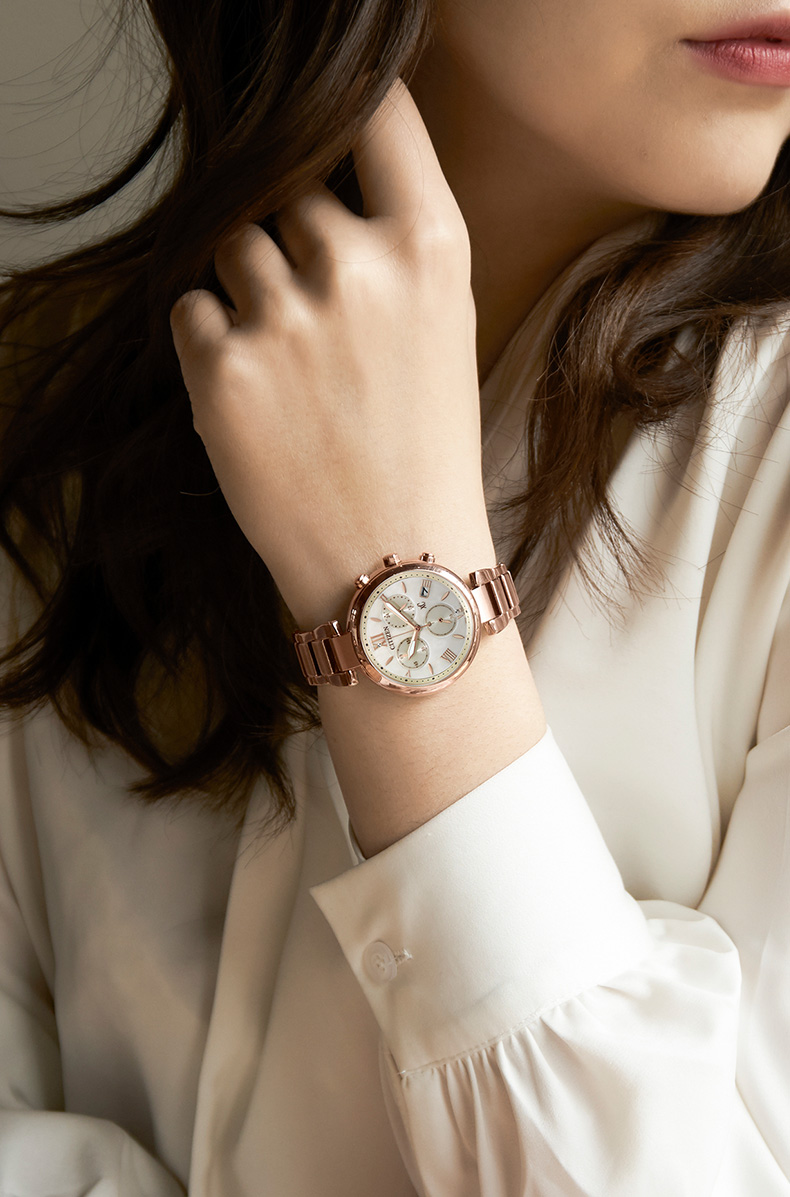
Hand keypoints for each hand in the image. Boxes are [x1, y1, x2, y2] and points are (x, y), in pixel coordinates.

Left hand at [169, 78, 490, 628]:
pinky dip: (211, 341)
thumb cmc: (424, 447)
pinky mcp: (222, 369)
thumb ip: (388, 240)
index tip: (331, 133)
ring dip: (246, 289)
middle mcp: (358, 268)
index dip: (347, 115)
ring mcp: (286, 318)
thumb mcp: (443, 327)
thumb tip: (304, 182)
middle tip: (316, 320)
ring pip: (229, 243)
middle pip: (285, 187)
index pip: (377, 115)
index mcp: (431, 249)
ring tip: (288, 365)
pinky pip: (189, 307)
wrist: (396, 563)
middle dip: (290, 237)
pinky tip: (257, 394)